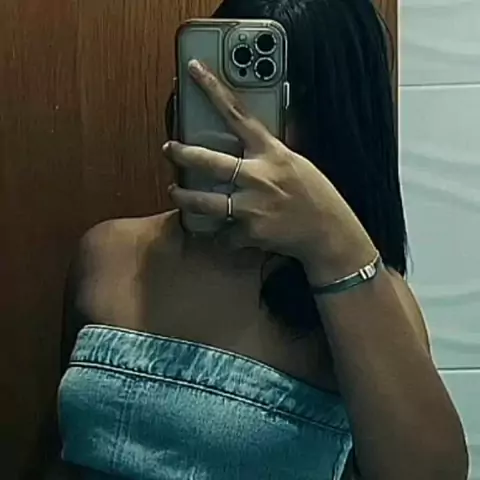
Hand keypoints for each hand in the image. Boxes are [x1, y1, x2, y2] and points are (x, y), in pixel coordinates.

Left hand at [165, 60, 376, 284]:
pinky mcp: (250, 231)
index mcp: (272, 152)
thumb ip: (267, 154)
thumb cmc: (314, 195)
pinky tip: (223, 232)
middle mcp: (259, 176)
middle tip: (170, 149)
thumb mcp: (294, 163)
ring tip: (175, 192)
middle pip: (209, 160)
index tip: (195, 71)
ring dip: (184, 197)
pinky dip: (221, 234)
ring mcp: (253, 205)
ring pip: (203, 201)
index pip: (238, 114)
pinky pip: (223, 233)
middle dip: (182, 154)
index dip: (214, 90)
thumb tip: (243, 146)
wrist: (329, 232)